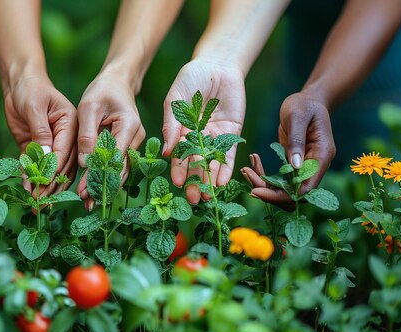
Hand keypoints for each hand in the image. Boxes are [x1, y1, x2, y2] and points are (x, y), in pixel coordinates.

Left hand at [3, 73, 77, 194]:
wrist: (19, 80)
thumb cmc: (30, 87)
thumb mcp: (34, 106)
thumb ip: (40, 131)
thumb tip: (45, 156)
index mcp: (72, 124)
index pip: (66, 150)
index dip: (56, 169)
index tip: (46, 185)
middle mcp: (67, 136)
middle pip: (63, 165)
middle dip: (52, 185)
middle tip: (41, 203)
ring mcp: (54, 143)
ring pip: (53, 170)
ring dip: (44, 187)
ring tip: (36, 204)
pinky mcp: (39, 147)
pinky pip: (37, 166)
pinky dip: (32, 178)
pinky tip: (26, 190)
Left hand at [76, 70, 145, 207]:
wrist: (117, 83)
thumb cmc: (102, 91)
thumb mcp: (88, 107)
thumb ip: (87, 134)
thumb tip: (85, 163)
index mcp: (129, 126)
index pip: (115, 157)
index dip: (100, 175)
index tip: (85, 190)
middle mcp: (137, 137)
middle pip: (120, 168)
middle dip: (103, 186)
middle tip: (87, 203)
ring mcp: (134, 143)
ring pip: (121, 170)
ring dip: (105, 186)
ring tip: (88, 202)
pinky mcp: (128, 147)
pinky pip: (118, 165)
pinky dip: (107, 178)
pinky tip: (94, 190)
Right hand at [162, 59, 245, 203]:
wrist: (217, 64)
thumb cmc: (191, 79)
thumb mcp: (175, 99)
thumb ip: (171, 124)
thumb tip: (168, 152)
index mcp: (179, 132)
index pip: (178, 156)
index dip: (179, 169)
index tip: (178, 182)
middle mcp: (197, 139)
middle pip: (195, 165)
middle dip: (194, 182)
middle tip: (193, 198)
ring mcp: (215, 138)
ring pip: (211, 164)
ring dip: (209, 181)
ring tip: (207, 196)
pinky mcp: (232, 135)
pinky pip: (228, 156)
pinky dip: (225, 169)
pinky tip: (221, 182)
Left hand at [242, 92, 335, 206]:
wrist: (307, 100)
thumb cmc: (303, 105)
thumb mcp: (297, 117)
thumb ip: (296, 140)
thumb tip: (294, 166)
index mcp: (322, 155)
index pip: (305, 187)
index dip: (283, 195)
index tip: (258, 191)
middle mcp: (316, 166)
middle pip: (294, 193)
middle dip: (270, 192)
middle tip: (247, 179)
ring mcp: (305, 167)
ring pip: (285, 189)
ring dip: (265, 185)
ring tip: (246, 171)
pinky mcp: (294, 165)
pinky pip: (280, 180)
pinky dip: (265, 176)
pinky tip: (251, 165)